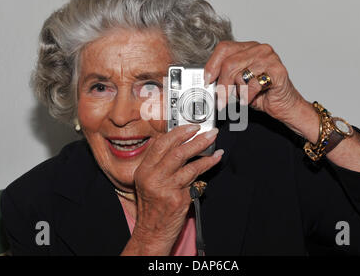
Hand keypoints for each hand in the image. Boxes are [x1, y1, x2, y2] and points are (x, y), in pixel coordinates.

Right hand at [127, 124, 222, 254]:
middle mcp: (153, 178)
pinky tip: (214, 161)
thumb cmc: (152, 207)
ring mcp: (166, 189)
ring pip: (189, 164)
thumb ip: (161, 164)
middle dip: (196, 139)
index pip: (161, 144)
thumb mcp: (148, 182)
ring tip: (215, 145)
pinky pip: (196, 179)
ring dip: (206, 152)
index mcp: (144, 170)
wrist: (151, 232)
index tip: (192, 127)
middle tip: (209, 132)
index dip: (178, 132)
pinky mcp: (178, 199)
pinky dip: (207, 167)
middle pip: (177, 151)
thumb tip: (181, 144)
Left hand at [204, 41, 304, 123]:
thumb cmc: (261, 93)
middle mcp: (259, 49)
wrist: (285, 105)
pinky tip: (250, 99)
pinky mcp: (277, 72)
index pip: (224, 48)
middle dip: (222, 84)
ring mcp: (270, 59)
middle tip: (220, 99)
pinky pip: (253, 85)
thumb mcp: (238, 83)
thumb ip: (225, 77)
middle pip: (229, 63)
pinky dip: (248, 96)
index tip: (207, 80)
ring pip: (240, 74)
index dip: (212, 65)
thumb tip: (208, 81)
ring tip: (242, 97)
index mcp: (248, 48)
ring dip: (237, 92)